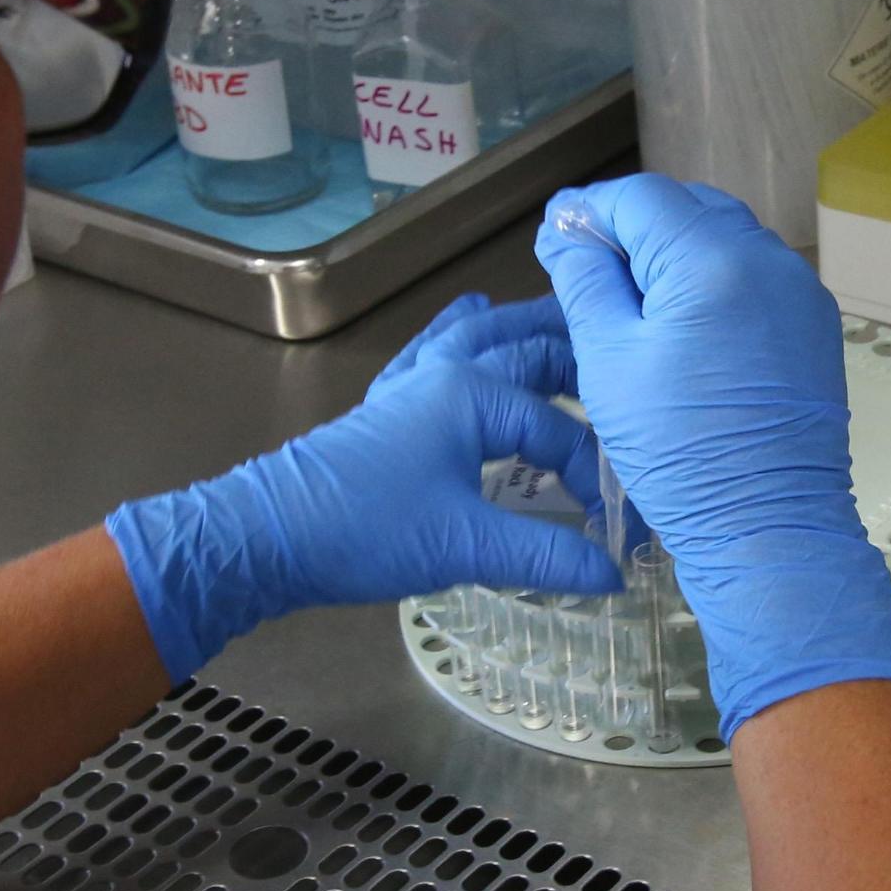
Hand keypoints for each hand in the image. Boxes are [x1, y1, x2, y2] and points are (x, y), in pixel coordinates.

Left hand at [104, 294, 619, 681]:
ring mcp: (408, 386)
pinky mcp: (383, 407)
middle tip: (624, 367)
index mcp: (471, 394)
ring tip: (564, 325)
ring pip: (478, 335)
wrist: (266, 537)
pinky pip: (433, 350)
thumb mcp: (467, 547)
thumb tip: (614, 575)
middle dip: (577, 353)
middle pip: (524, 344)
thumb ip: (546, 557)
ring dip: (523, 329)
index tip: (615, 519)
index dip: (596, 471)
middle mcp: (443, 373)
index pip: (559, 427)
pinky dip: (461, 331)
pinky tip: (470, 315)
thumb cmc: (365, 530)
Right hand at [536, 174, 890, 737]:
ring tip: (632, 303)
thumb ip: (585, 282)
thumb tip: (563, 228)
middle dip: (634, 228)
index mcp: (714, 258)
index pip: (641, 198)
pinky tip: (685, 328)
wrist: (769, 531)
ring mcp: (800, 293)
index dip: (590, 210)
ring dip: (676, 253)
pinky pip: (756, 279)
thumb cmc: (679, 451)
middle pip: (688, 209)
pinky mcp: (815, 328)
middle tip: (588, 271)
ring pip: (725, 240)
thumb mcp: (609, 363)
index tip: (553, 235)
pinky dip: (714, 284)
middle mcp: (768, 259)